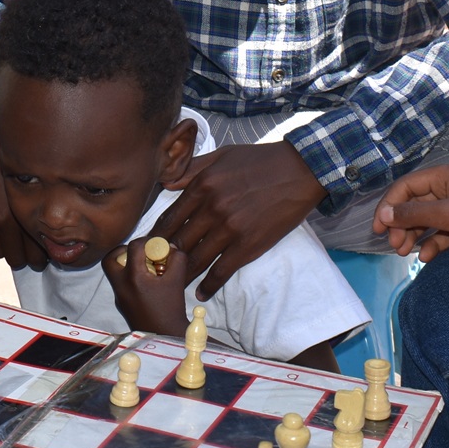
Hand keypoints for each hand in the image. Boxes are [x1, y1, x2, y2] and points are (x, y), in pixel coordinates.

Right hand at [0, 126, 45, 268]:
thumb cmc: (14, 166)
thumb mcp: (35, 189)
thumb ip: (38, 216)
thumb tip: (50, 246)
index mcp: (25, 213)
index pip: (36, 255)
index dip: (38, 255)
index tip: (37, 251)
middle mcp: (3, 218)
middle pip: (16, 258)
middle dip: (21, 253)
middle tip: (21, 243)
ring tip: (2, 230)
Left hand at [102, 233, 191, 335]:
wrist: (165, 337)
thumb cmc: (171, 310)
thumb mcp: (178, 280)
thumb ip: (176, 258)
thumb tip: (171, 247)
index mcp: (133, 278)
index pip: (133, 247)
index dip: (146, 241)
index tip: (157, 246)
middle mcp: (121, 286)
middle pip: (110, 258)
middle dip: (123, 250)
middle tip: (140, 252)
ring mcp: (119, 296)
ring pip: (114, 272)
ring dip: (127, 264)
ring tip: (145, 268)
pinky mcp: (121, 304)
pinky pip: (121, 284)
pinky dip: (131, 278)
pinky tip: (148, 283)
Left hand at [149, 141, 324, 300]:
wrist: (299, 171)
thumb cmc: (260, 160)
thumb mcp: (221, 155)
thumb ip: (192, 169)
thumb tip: (166, 183)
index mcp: (202, 185)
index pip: (169, 217)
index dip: (156, 236)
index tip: (149, 247)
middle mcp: (211, 208)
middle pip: (178, 241)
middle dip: (164, 258)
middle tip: (156, 270)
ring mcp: (229, 228)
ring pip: (196, 259)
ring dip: (182, 275)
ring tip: (172, 286)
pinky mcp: (248, 245)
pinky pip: (222, 271)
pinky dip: (209, 285)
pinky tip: (202, 292)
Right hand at [372, 163, 448, 268]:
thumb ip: (415, 213)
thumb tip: (385, 215)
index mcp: (447, 175)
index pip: (407, 186)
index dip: (390, 205)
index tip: (378, 228)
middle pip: (415, 204)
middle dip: (401, 224)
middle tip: (393, 245)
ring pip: (427, 220)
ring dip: (414, 235)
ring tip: (404, 253)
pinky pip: (442, 234)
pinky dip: (432, 244)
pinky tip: (426, 258)